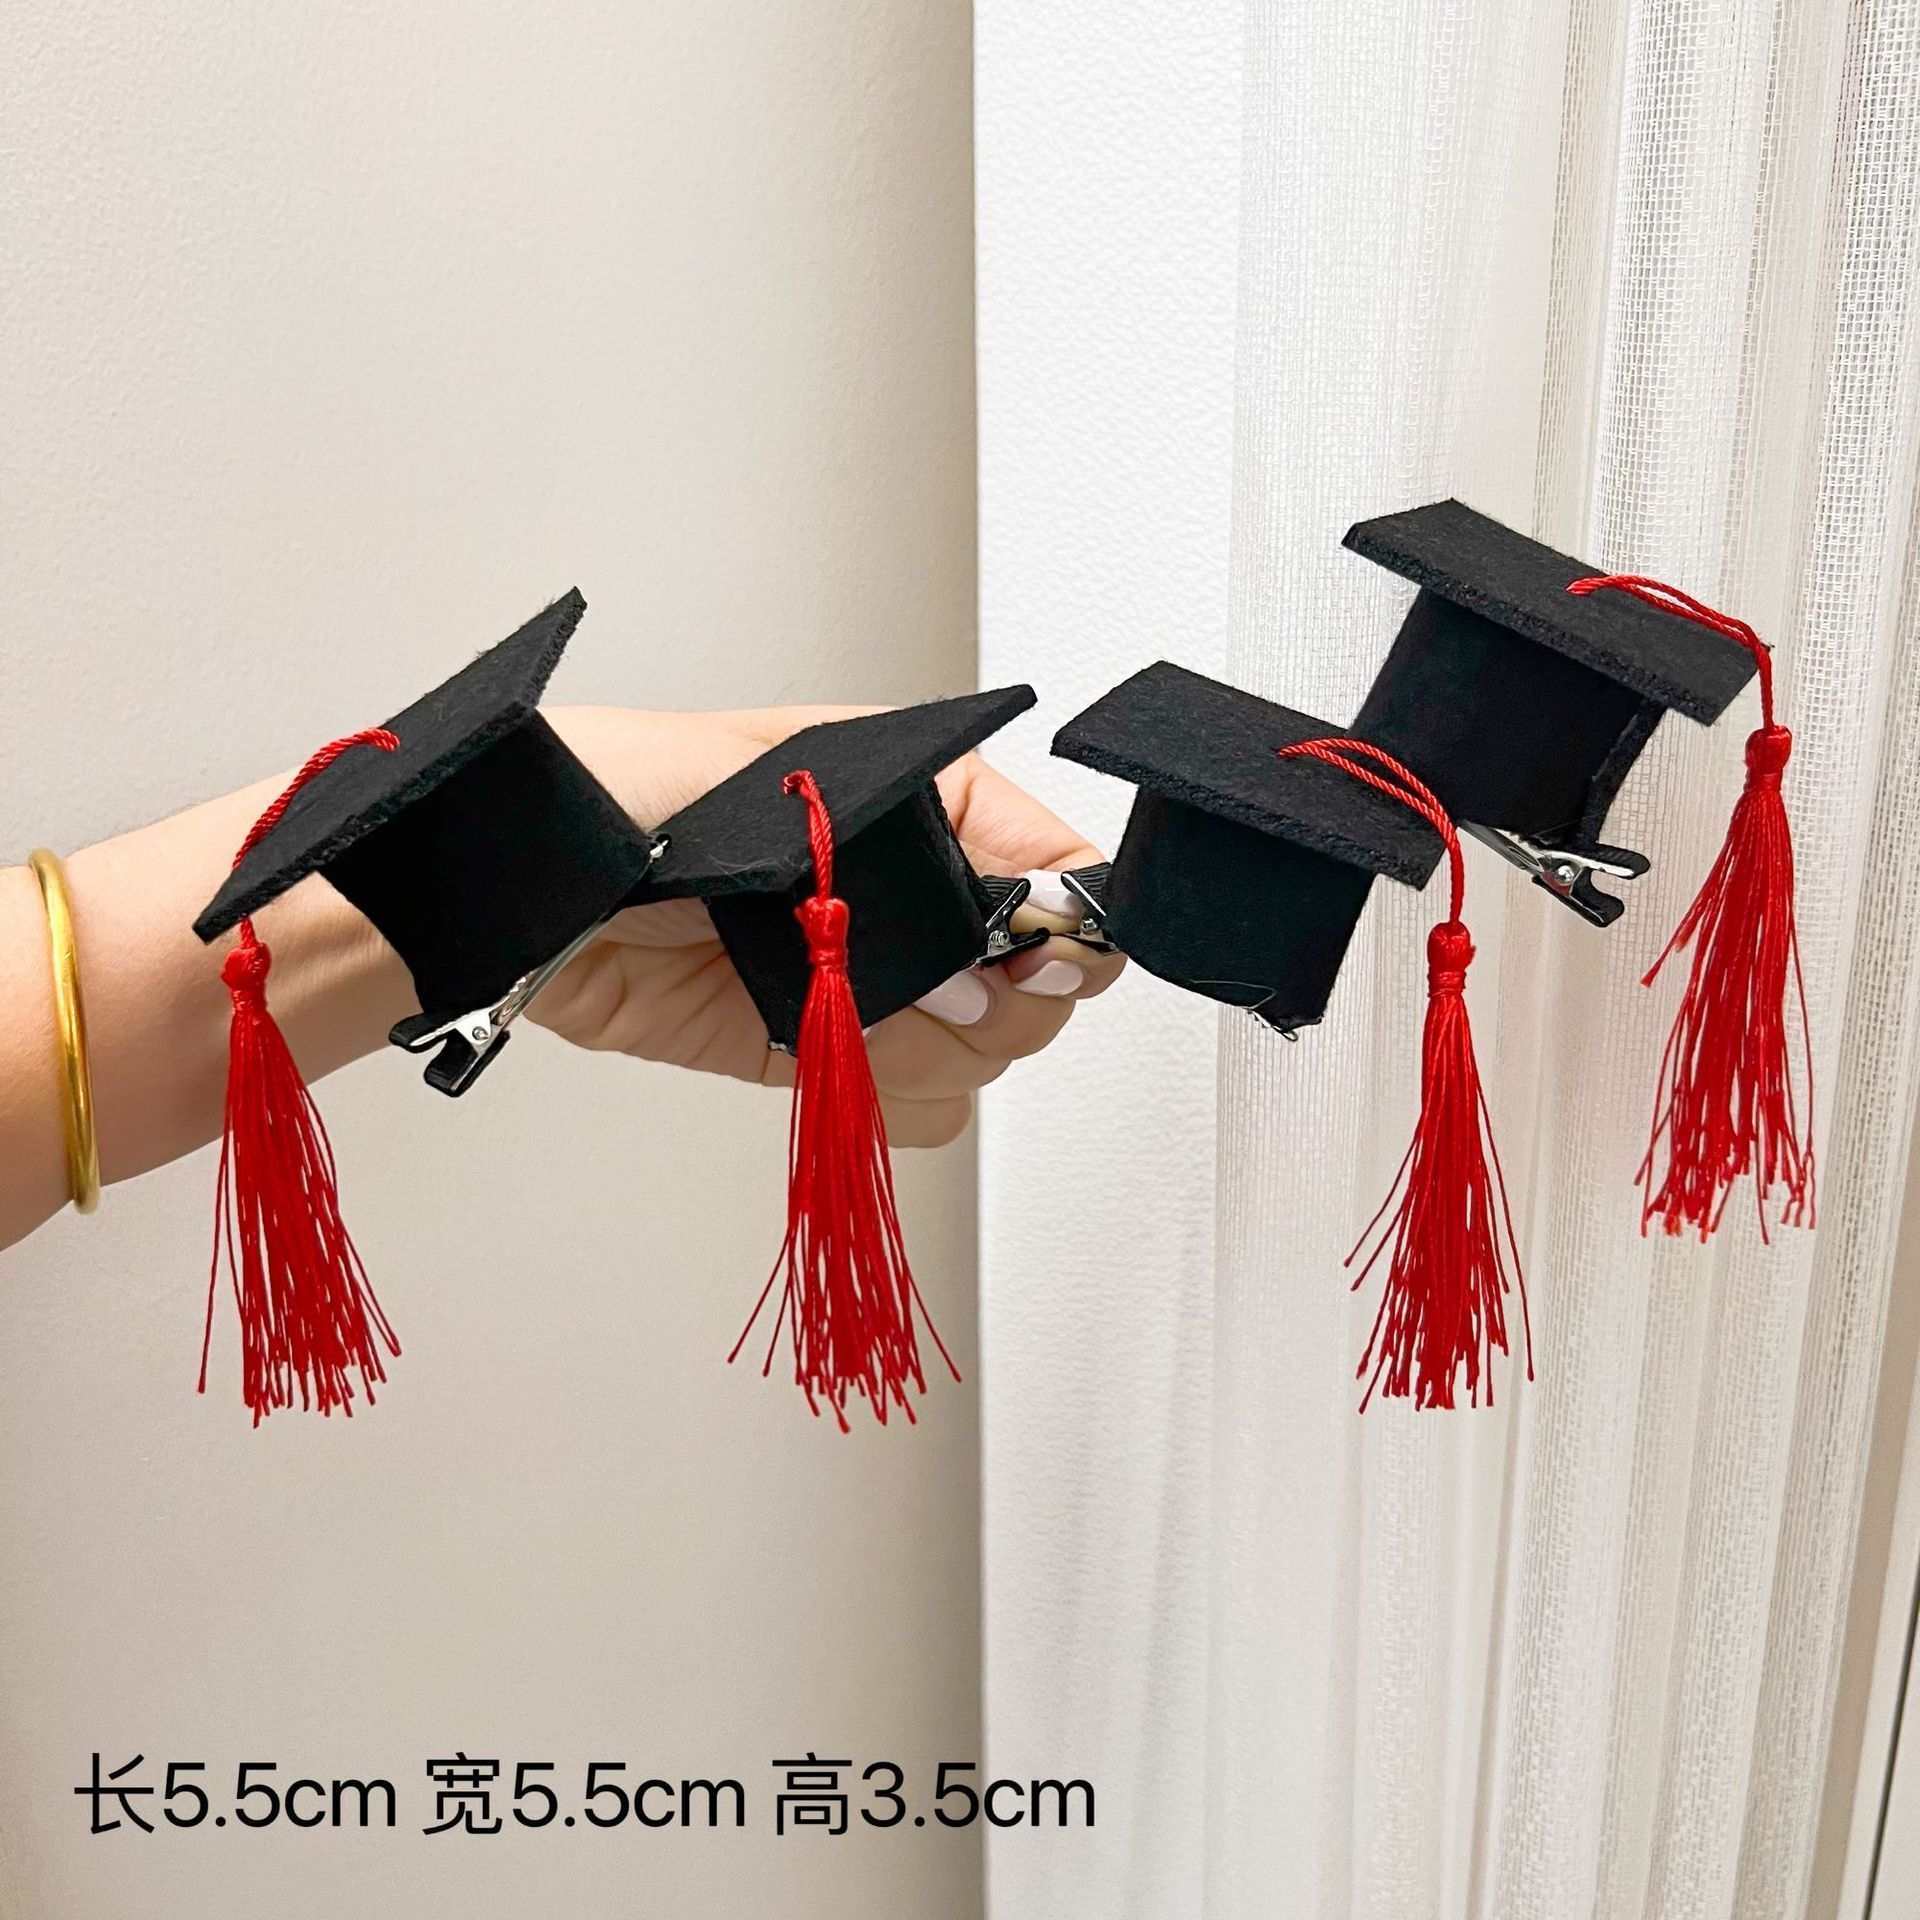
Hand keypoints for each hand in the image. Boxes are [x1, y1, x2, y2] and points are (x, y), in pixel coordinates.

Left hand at [531, 705, 1123, 1144]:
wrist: (507, 889)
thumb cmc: (612, 794)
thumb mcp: (769, 786)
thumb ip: (899, 861)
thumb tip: (998, 938)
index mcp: (910, 797)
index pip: (1050, 865)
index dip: (1059, 919)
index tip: (1034, 953)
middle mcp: (900, 892)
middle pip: (1031, 980)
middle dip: (992, 997)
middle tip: (923, 983)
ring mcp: (862, 976)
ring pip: (981, 1052)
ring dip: (932, 1051)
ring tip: (850, 1009)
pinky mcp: (812, 1046)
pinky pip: (910, 1104)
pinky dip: (891, 1098)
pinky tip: (833, 1053)